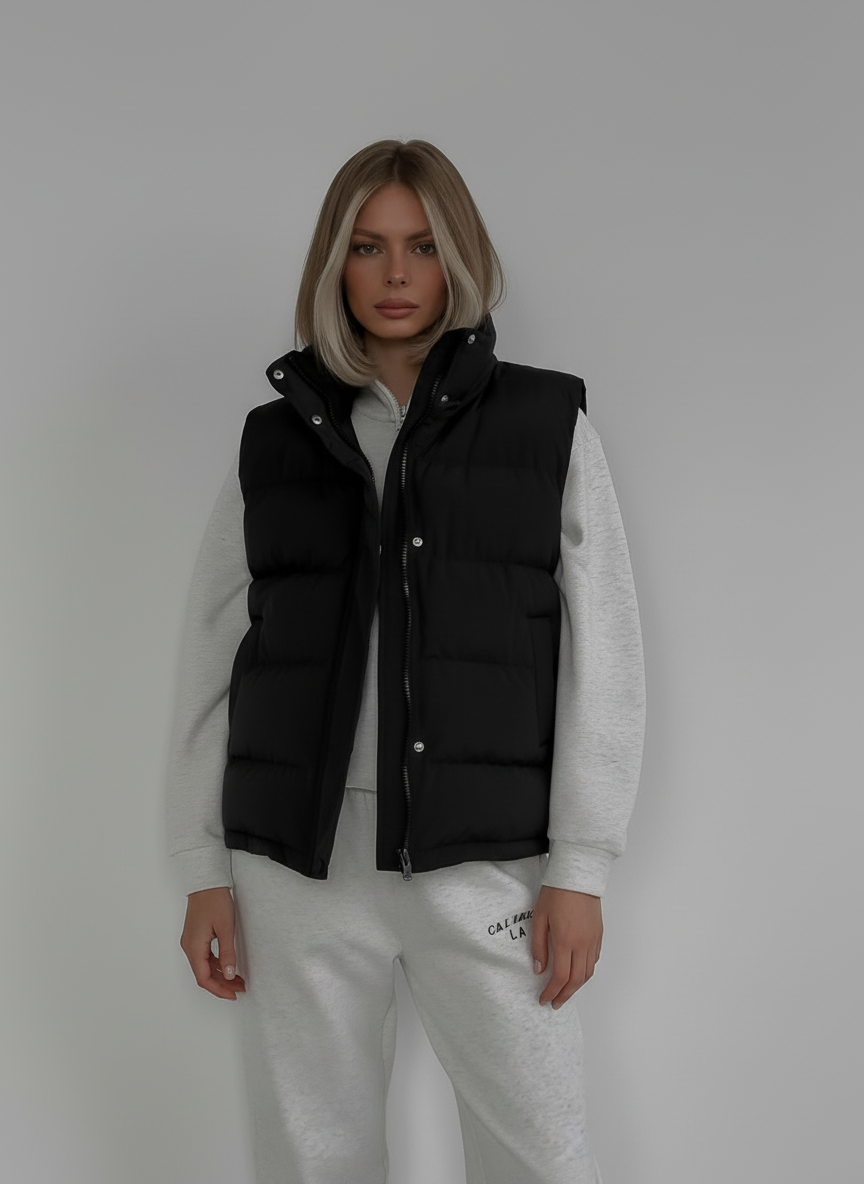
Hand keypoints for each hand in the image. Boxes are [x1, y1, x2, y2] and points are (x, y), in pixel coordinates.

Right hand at [179, 887, 247, 999]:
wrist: (206, 881)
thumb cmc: (214, 900)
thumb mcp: (226, 928)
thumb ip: (228, 953)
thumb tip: (230, 974)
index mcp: (194, 947)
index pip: (204, 978)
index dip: (219, 990)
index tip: (233, 995)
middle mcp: (189, 947)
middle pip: (203, 974)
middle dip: (222, 984)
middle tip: (240, 988)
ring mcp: (191, 941)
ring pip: (204, 966)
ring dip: (220, 975)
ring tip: (239, 979)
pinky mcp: (195, 936)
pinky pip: (204, 957)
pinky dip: (217, 964)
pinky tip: (229, 965)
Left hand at [531, 885, 602, 1009]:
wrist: (577, 875)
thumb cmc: (556, 893)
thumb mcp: (539, 918)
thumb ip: (538, 946)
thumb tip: (539, 968)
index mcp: (565, 941)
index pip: (560, 977)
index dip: (551, 992)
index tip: (544, 999)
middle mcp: (582, 944)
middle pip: (576, 981)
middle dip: (565, 995)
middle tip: (554, 1002)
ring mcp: (593, 940)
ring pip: (588, 973)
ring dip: (576, 986)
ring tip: (565, 991)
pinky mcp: (599, 935)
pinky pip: (594, 960)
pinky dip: (585, 972)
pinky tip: (576, 972)